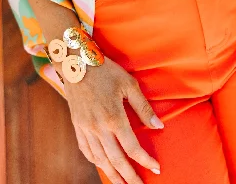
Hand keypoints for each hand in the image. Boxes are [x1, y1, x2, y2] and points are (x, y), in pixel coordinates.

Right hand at [58, 54, 163, 182]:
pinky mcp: (77, 126)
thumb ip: (143, 107)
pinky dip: (96, 162)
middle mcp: (98, 128)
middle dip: (129, 177)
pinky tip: (104, 166)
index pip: (132, 148)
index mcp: (114, 117)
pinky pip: (87, 151)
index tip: (156, 169)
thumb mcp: (129, 84)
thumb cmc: (106, 71)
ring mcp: (86, 129)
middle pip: (116, 160)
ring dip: (113, 175)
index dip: (145, 161)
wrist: (76, 62)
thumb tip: (158, 126)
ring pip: (100, 160)